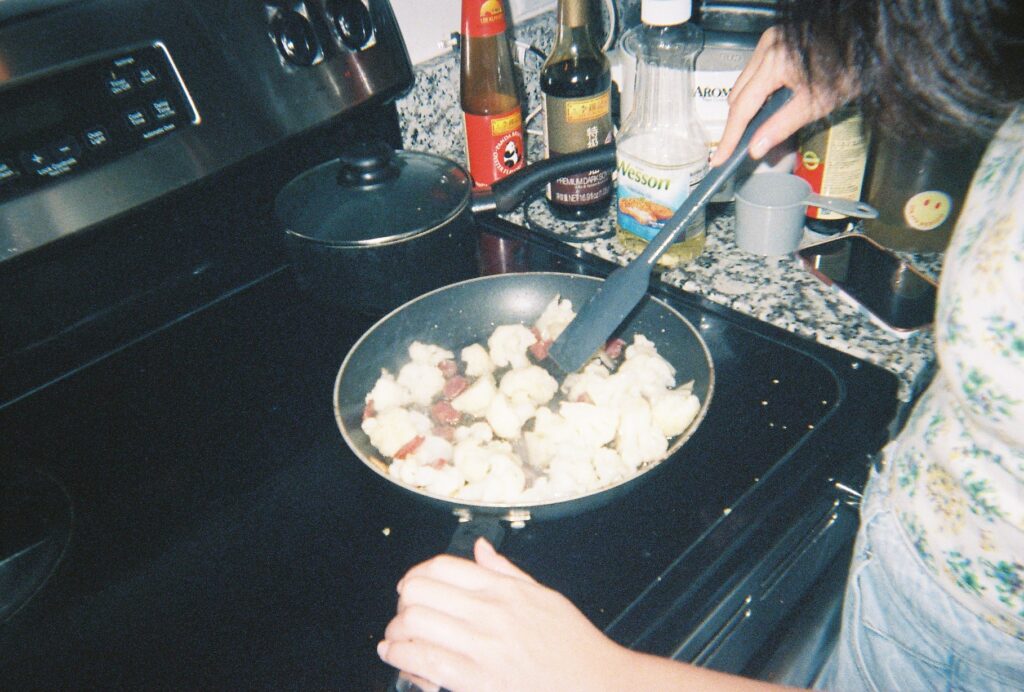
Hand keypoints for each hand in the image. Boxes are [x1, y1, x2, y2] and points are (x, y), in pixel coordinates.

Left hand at [378, 537, 633, 691]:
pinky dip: (400, 655)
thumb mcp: (545, 597)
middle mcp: (491, 613)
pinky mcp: (477, 681)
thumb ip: (507, 572)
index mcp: (506, 590)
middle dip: (402, 602)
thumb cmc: (574, 646)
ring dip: (395, 630)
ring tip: (395, 638)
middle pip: (420, 592)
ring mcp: (483, 648)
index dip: (416, 574)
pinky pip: (425, 661)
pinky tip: (394, 655)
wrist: (597, 686)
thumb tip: (479, 548)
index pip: (443, 567)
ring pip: (415, 624)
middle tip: (402, 613)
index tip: (410, 586)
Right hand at [709, 27, 842, 165]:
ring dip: (748, 106)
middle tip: (738, 148)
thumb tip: (756, 147)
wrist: (867, 42)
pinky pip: (754, 72)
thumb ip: (782, 126)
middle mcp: (767, 46)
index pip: (743, 107)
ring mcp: (769, 41)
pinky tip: (768, 105)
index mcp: (775, 60)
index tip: (720, 156)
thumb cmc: (850, 65)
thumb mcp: (817, 103)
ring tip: (758, 127)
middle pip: (738, 94)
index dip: (730, 135)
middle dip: (738, 122)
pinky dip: (758, 91)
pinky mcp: (774, 41)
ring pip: (744, 83)